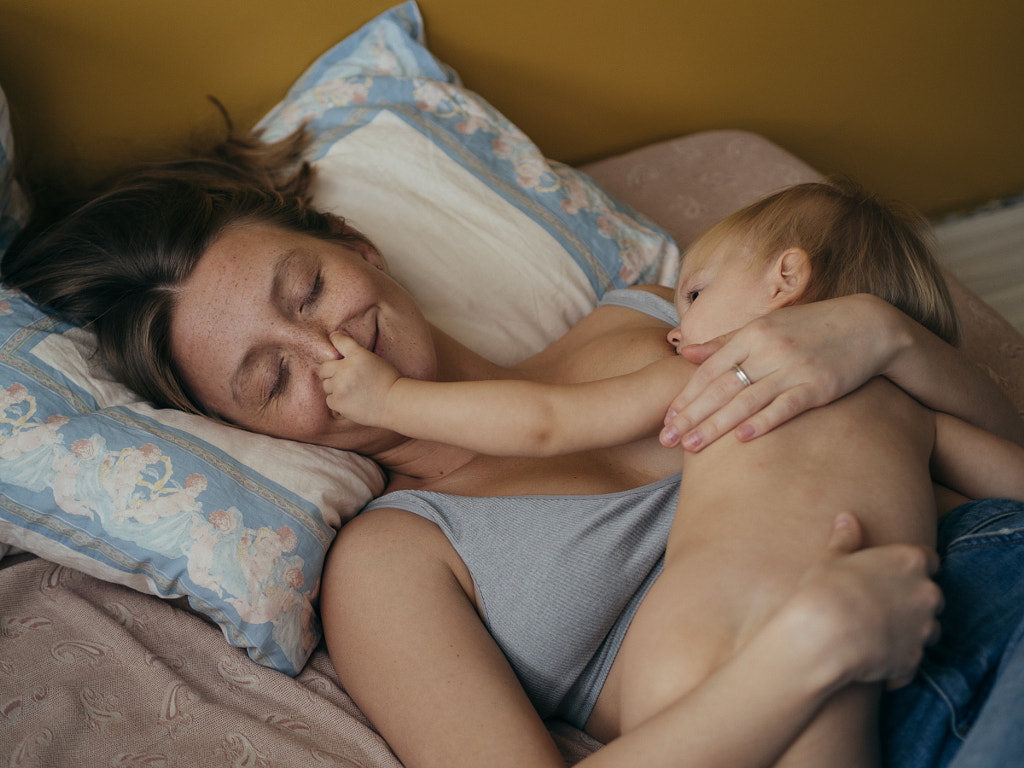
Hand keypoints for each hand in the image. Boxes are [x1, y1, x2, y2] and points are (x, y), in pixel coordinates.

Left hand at [319, 333, 401, 425]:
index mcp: (358, 355)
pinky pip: (329, 400)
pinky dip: (338, 402)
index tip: (334, 337)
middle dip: (331, 373)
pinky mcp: (338, 402)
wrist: (396, 403)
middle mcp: (346, 369)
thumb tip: (336, 341)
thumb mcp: (375, 360)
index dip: (336, 339)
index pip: (339, 341)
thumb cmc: (389, 381)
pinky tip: (352, 402)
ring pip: (326, 385)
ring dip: (335, 388)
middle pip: (324, 368)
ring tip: (352, 392)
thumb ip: (356, 355)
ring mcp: (340, 386)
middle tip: (343, 379)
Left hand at [660, 295, 905, 450]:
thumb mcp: (765, 326)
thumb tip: (684, 353)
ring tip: (690, 446)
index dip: (686, 395)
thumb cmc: (810, 327)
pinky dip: (763, 422)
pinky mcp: (818, 386)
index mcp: (752, 334)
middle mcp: (768, 350)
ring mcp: (793, 368)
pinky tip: (742, 439)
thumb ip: (723, 342)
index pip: (709, 370)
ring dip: (715, 425)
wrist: (868, 325)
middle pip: (721, 388)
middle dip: (690, 416)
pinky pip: (785, 406)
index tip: (666, 418)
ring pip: (746, 401)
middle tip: (666, 439)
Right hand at [789, 513, 942, 690]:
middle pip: (931, 595)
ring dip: (909, 630)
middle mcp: (927, 593)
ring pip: (927, 629)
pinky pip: (910, 660)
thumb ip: (845, 538)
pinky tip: (872, 659)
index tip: (892, 574)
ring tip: (876, 633)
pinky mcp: (915, 659)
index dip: (910, 567)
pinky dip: (897, 661)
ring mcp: (924, 628)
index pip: (929, 559)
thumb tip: (847, 518)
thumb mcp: (830, 557)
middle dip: (912, 600)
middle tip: (880, 604)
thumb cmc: (826, 589)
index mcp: (910, 561)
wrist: (825, 635)